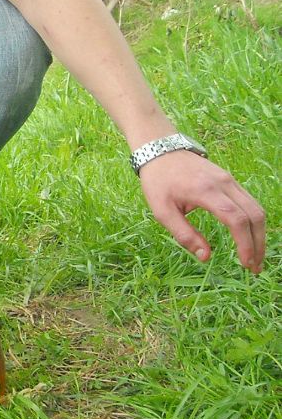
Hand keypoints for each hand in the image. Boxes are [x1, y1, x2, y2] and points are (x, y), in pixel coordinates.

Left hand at [139, 150, 264, 272]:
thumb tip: (205, 257)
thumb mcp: (161, 210)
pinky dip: (253, 221)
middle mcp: (224, 183)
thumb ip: (183, 234)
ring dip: (259, 234)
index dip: (245, 243)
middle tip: (254, 267)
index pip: (236, 219)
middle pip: (253, 215)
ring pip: (256, 208)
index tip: (246, 263)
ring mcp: (230, 179)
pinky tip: (249, 237)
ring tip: (254, 257)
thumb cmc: (158, 181)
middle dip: (258, 243)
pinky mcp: (230, 180)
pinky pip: (249, 202)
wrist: (160, 151)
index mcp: (205, 191)